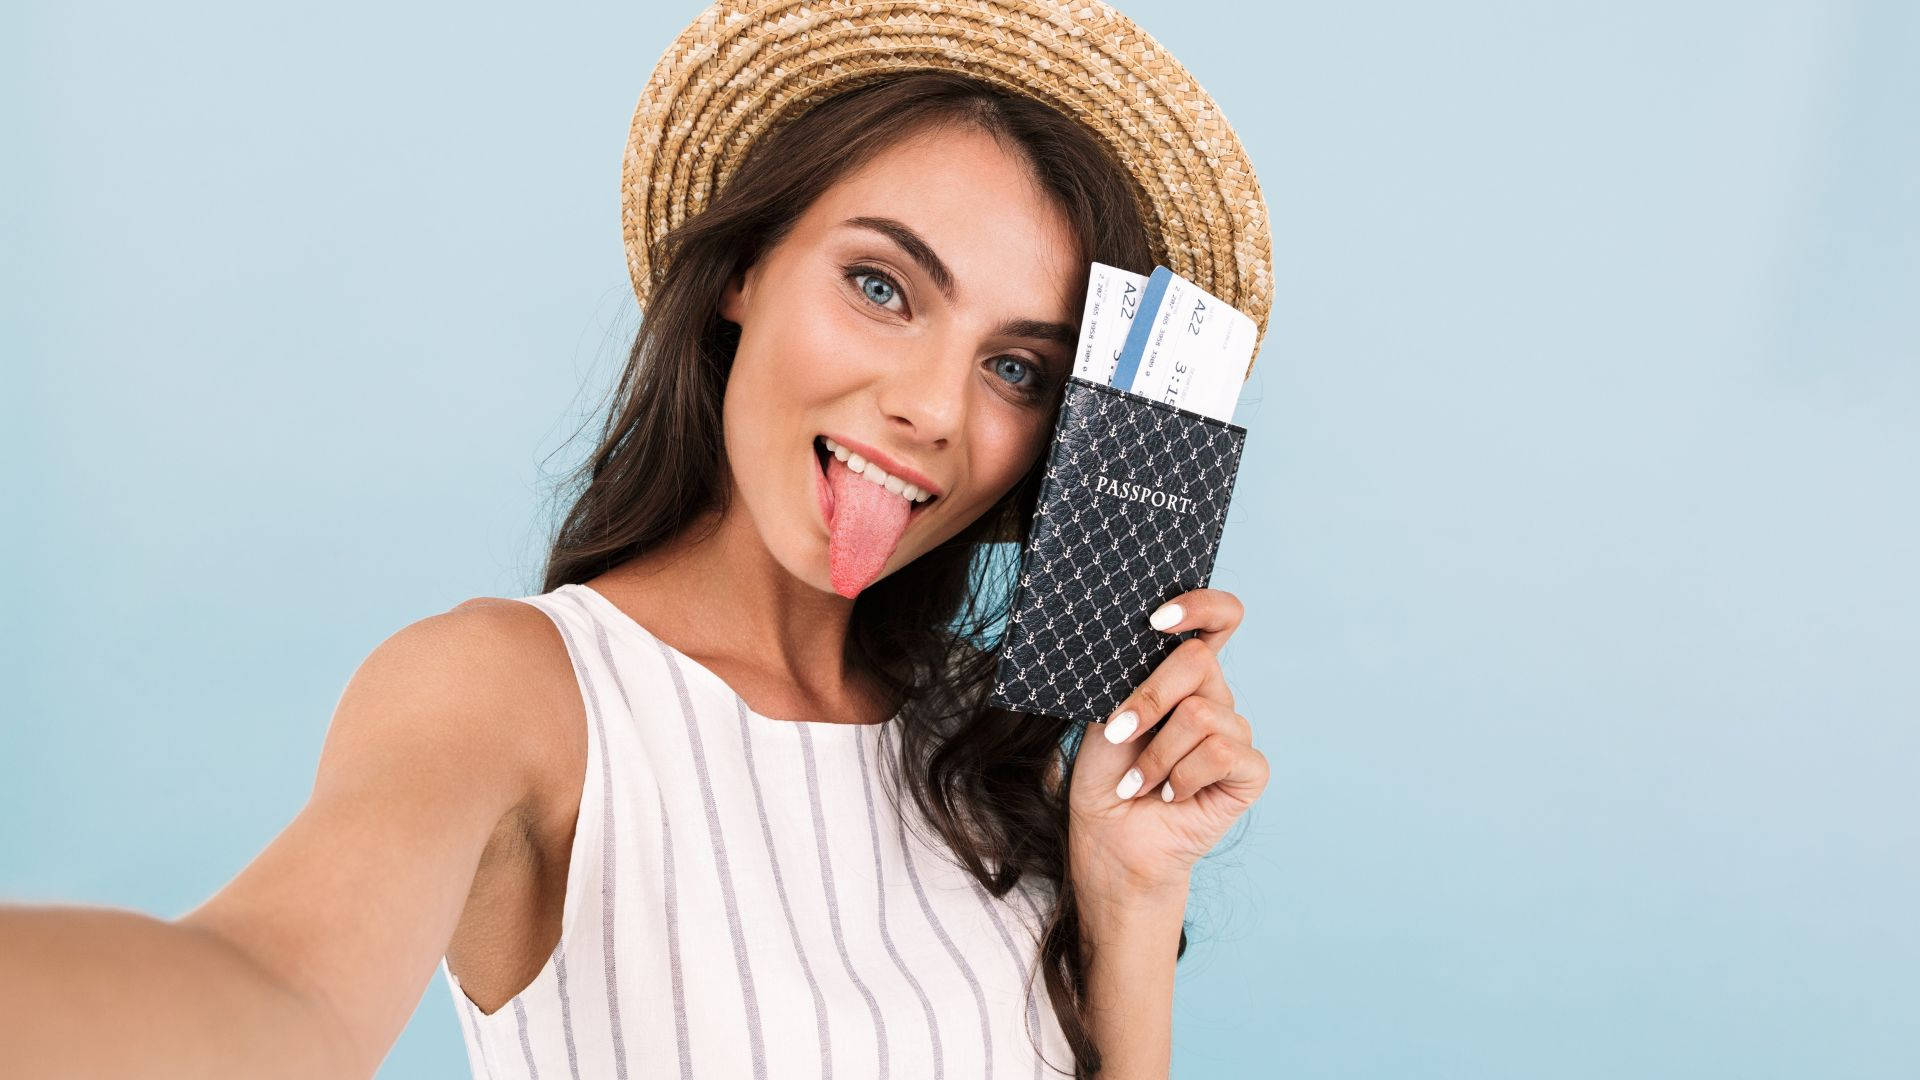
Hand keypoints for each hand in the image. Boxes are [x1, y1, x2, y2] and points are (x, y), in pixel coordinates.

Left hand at [1067, 588, 1269, 900]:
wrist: (1112, 837)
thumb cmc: (1106, 774)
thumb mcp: (1106, 714)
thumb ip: (1131, 677)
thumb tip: (1142, 639)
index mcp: (1183, 674)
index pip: (1218, 618)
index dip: (1200, 605)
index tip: (1157, 620)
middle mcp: (1215, 697)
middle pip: (1198, 661)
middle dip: (1149, 699)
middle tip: (1119, 735)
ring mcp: (1236, 733)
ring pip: (1201, 715)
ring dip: (1157, 755)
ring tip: (1139, 782)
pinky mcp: (1250, 772)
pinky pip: (1222, 753)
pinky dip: (1183, 777)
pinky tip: (1170, 795)